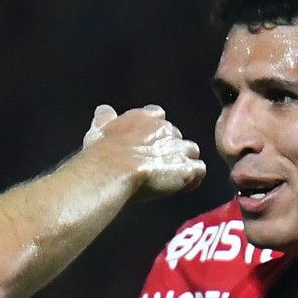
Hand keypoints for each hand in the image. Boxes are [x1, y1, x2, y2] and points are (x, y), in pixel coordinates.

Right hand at [81, 105, 205, 200]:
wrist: (112, 171)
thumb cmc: (102, 153)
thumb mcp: (98, 129)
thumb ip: (104, 118)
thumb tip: (104, 110)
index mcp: (144, 118)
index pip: (158, 115)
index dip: (156, 132)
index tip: (149, 144)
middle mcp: (164, 129)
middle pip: (176, 136)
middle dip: (170, 150)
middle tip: (158, 167)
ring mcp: (177, 148)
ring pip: (191, 150)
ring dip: (185, 162)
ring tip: (173, 178)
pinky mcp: (185, 168)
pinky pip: (199, 169)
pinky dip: (194, 178)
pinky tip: (183, 187)